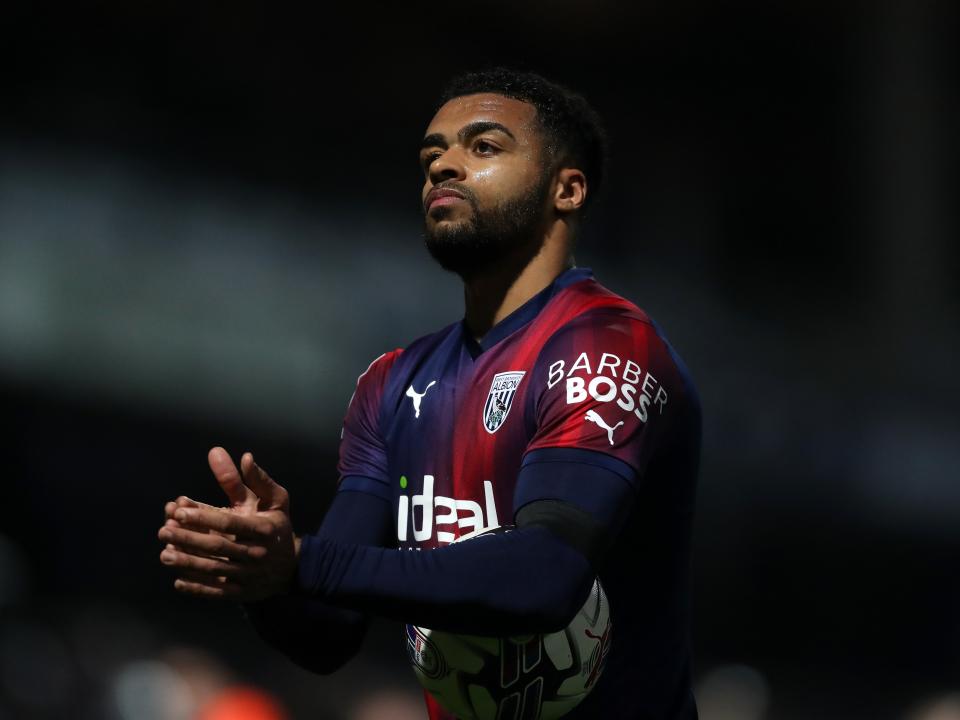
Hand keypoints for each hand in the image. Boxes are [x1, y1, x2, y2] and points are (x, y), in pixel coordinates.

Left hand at [158, 447, 298, 601]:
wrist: (293, 568)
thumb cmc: (278, 526)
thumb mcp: (275, 500)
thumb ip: (258, 479)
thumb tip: (245, 456)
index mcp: (265, 529)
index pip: (230, 523)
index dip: (204, 517)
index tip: (179, 510)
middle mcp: (257, 553)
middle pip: (218, 547)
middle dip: (188, 539)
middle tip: (163, 531)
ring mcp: (250, 576)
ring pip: (214, 570)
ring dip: (187, 563)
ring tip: (164, 554)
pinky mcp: (243, 592)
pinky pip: (217, 592)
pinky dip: (197, 588)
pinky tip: (178, 581)